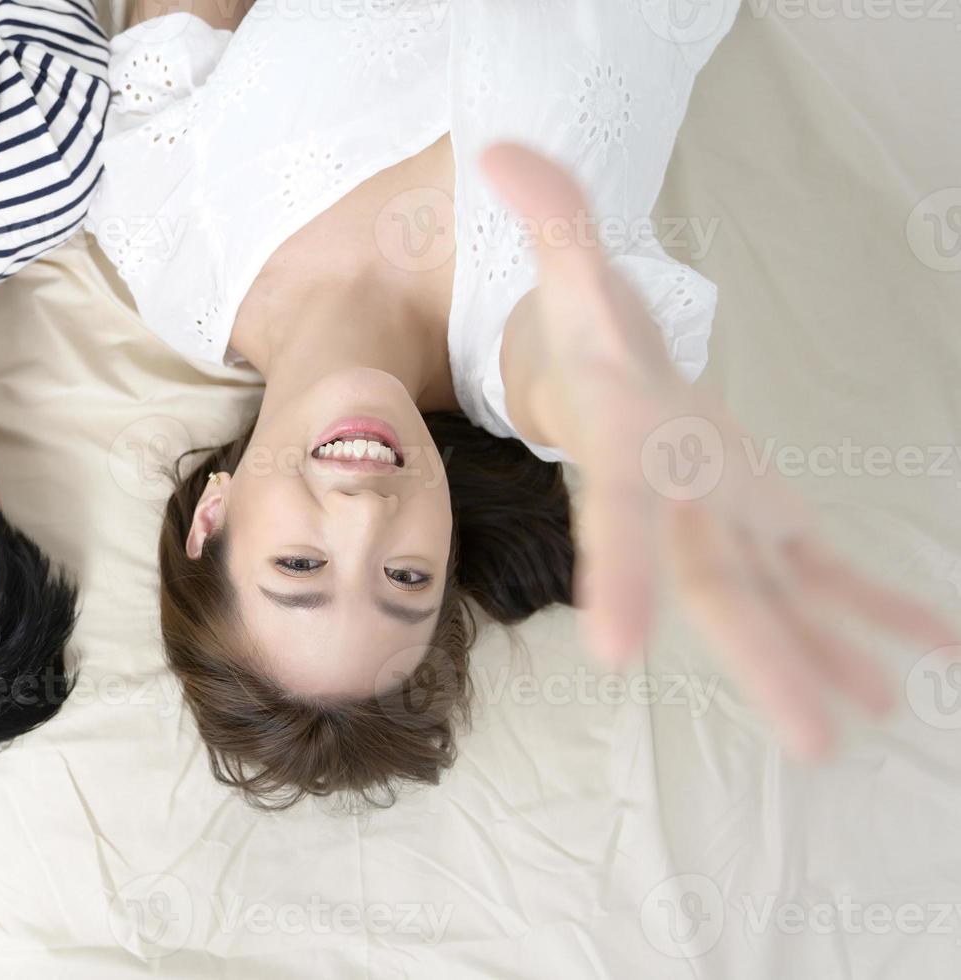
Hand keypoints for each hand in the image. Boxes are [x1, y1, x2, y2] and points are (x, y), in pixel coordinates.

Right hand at [482, 143, 957, 758]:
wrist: (596, 390)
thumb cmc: (583, 337)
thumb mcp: (571, 270)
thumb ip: (550, 215)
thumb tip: (498, 152)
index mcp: (630, 449)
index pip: (619, 515)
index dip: (615, 574)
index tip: (616, 649)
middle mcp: (676, 501)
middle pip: (717, 588)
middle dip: (765, 661)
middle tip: (812, 740)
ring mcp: (723, 519)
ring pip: (775, 599)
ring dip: (826, 657)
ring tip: (874, 712)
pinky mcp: (765, 518)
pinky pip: (825, 572)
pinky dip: (879, 610)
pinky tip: (933, 649)